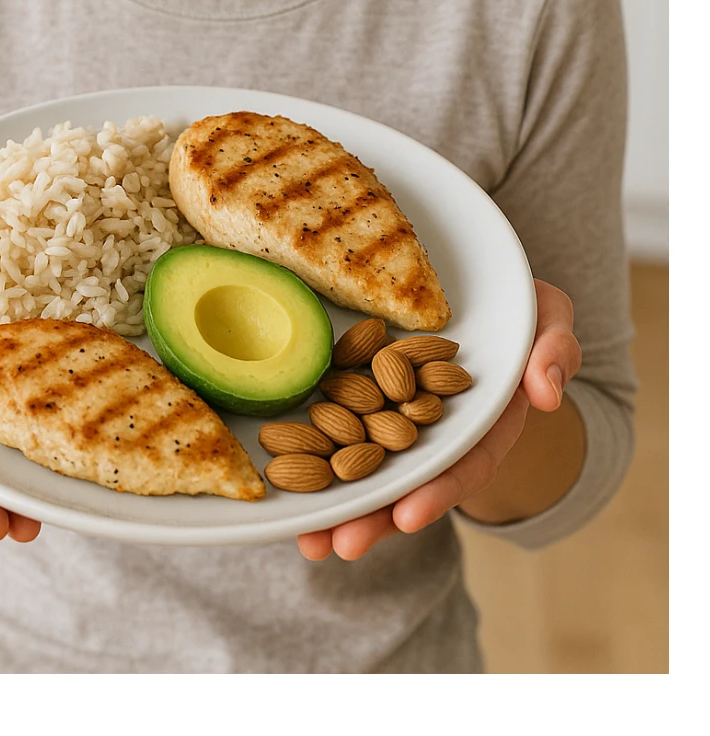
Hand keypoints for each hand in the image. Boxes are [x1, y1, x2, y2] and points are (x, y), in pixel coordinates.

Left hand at [297, 278, 581, 560]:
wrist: (476, 291)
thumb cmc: (520, 306)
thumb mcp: (549, 319)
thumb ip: (555, 352)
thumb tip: (546, 393)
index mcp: (485, 424)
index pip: (465, 464)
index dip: (440, 491)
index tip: (410, 515)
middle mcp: (437, 430)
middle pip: (407, 480)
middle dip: (377, 517)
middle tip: (343, 545)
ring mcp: (397, 415)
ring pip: (368, 465)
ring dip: (339, 505)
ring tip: (308, 541)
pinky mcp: (362, 391)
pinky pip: (338, 424)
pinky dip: (312, 452)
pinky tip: (282, 477)